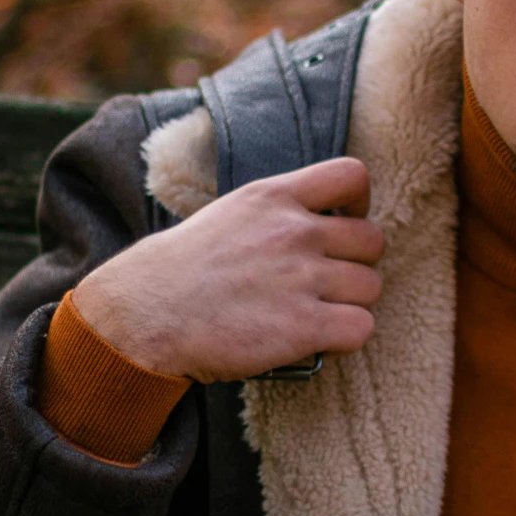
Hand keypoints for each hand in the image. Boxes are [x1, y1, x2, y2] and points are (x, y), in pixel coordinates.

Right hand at [74, 156, 382, 381]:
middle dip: (356, 265)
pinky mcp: (304, 326)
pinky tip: (318, 341)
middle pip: (372, 241)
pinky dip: (346, 339)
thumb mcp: (226, 215)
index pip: (352, 175)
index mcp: (273, 197)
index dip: (359, 204)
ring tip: (318, 316)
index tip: (343, 223)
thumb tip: (311, 228)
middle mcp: (294, 232)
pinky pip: (361, 328)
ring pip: (371, 288)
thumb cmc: (175, 272)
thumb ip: (273, 215)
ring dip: (351, 305)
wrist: (142, 317)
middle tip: (326, 284)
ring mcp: (302, 277)